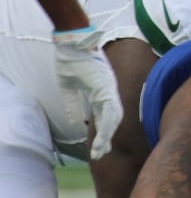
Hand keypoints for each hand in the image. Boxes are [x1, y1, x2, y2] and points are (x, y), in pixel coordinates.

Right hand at [53, 27, 122, 159]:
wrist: (73, 43)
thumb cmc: (72, 61)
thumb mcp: (70, 87)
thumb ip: (75, 104)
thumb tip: (79, 122)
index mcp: (101, 92)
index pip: (105, 116)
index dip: (103, 132)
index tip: (100, 147)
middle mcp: (109, 91)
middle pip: (112, 119)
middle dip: (107, 138)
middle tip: (102, 154)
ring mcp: (109, 88)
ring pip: (114, 116)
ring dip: (108, 134)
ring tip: (101, 150)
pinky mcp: (106, 86)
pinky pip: (109, 108)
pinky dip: (108, 123)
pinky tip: (104, 135)